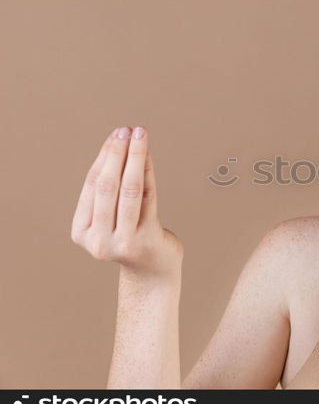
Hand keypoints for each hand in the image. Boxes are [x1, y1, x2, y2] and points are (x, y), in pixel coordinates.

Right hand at [71, 126, 183, 279]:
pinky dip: (148, 173)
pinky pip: (148, 198)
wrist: (153, 273)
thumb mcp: (112, 217)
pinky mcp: (147, 239)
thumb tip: (117, 146)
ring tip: (140, 135)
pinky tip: (149, 155)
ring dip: (134, 158)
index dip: (103, 158)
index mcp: (81, 233)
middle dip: (117, 154)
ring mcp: (123, 241)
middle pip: (107, 186)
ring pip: (128, 190)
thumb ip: (110, 190)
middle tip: (125, 130)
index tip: (114, 135)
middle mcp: (98, 240)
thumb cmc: (131, 238)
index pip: (91, 186)